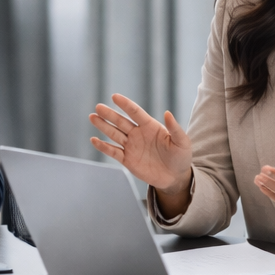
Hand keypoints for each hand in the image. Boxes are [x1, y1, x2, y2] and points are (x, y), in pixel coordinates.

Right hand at [89, 94, 193, 209]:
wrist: (175, 177)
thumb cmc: (181, 157)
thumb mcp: (182, 142)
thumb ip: (174, 128)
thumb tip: (167, 113)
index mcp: (150, 126)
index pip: (135, 112)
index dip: (125, 104)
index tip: (114, 96)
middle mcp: (138, 134)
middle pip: (121, 122)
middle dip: (109, 114)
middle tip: (98, 107)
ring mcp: (132, 146)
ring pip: (114, 134)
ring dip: (103, 126)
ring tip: (92, 117)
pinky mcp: (128, 160)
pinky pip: (113, 152)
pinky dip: (103, 146)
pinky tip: (94, 140)